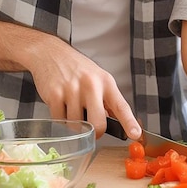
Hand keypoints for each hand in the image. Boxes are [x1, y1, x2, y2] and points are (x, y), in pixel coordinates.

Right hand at [24, 38, 141, 140]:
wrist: (51, 53)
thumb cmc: (77, 68)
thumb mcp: (98, 78)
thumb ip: (107, 101)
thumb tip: (118, 124)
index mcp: (106, 82)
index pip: (121, 106)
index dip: (129, 122)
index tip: (135, 134)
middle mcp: (91, 84)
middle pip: (98, 123)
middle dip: (95, 132)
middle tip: (92, 130)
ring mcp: (72, 89)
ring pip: (76, 125)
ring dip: (74, 124)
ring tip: (72, 107)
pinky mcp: (55, 94)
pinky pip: (59, 121)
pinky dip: (60, 119)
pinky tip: (61, 105)